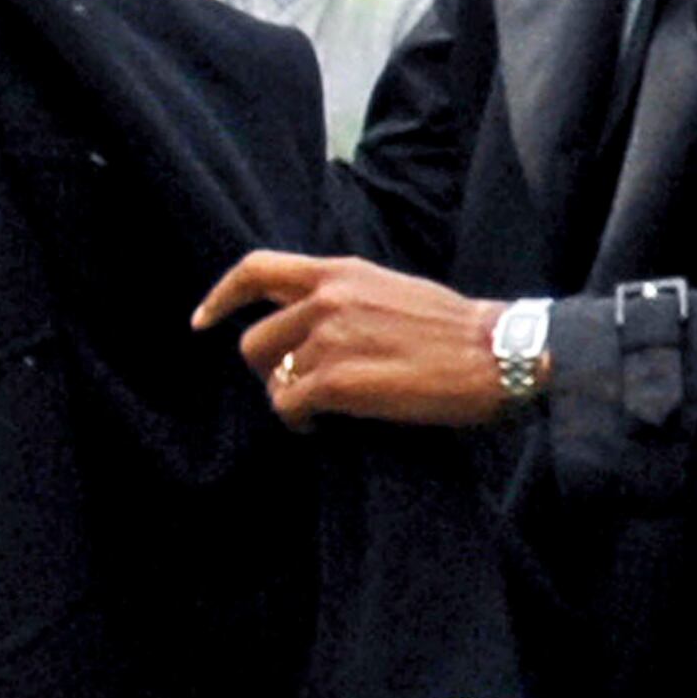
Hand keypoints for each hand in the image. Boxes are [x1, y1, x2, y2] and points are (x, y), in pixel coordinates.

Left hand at [194, 250, 507, 428]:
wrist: (494, 354)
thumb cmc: (453, 330)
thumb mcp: (389, 289)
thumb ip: (345, 296)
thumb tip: (312, 320)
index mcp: (339, 272)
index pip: (256, 270)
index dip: (220, 297)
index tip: (202, 321)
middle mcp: (326, 299)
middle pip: (255, 341)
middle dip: (267, 371)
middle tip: (294, 388)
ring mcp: (329, 340)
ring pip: (273, 380)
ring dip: (290, 400)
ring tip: (320, 410)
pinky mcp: (337, 383)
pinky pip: (289, 408)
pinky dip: (299, 423)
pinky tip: (321, 427)